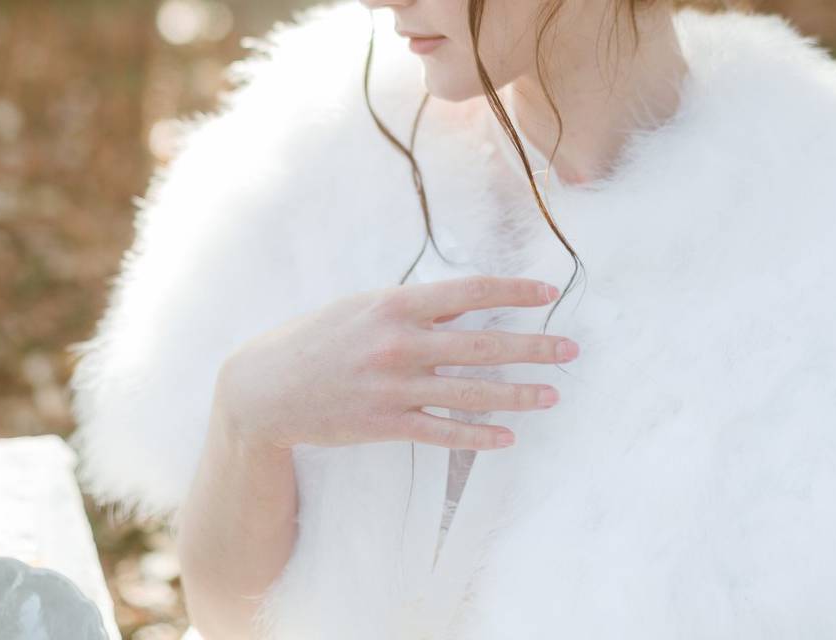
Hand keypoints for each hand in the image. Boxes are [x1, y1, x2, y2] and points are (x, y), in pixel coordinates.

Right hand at [215, 275, 579, 451]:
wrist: (264, 388)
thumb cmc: (315, 339)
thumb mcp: (362, 308)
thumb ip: (412, 306)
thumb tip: (466, 303)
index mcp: (394, 305)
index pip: (469, 292)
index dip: (514, 292)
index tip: (549, 293)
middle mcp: (399, 343)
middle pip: (483, 345)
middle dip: (534, 347)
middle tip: (571, 350)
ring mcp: (392, 386)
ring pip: (471, 392)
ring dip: (519, 394)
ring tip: (553, 395)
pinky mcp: (384, 424)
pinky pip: (442, 431)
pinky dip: (478, 435)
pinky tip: (507, 437)